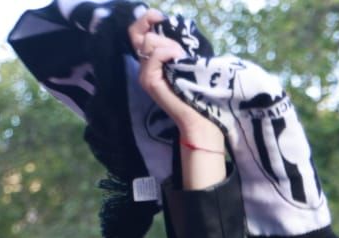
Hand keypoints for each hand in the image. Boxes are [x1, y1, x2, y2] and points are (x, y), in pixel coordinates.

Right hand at [128, 11, 224, 145]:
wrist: (202, 118)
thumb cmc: (200, 90)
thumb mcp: (189, 60)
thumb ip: (177, 44)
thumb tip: (171, 24)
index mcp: (153, 60)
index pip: (136, 32)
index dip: (147, 19)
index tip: (162, 17)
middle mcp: (145, 66)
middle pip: (140, 34)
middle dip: (165, 36)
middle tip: (181, 52)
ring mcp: (145, 74)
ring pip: (148, 42)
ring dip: (170, 46)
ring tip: (182, 61)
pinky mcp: (149, 81)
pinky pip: (154, 54)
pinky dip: (168, 52)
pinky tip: (179, 61)